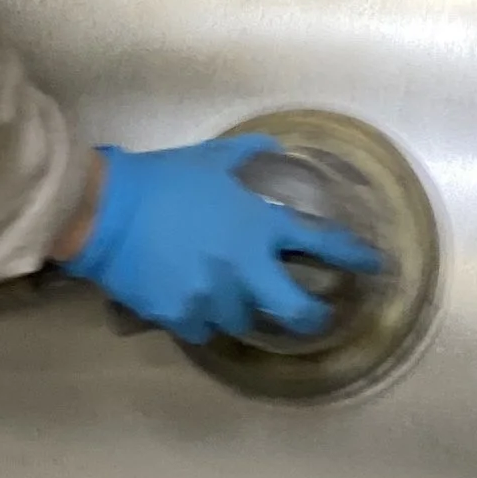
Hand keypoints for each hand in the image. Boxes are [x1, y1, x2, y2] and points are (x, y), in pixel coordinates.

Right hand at [56, 136, 381, 346]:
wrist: (105, 213)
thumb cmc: (161, 179)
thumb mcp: (211, 158)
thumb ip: (247, 156)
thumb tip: (269, 150)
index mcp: (258, 227)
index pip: (322, 244)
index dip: (354, 256)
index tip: (372, 265)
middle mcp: (244, 270)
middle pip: (295, 311)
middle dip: (312, 318)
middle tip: (315, 316)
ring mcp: (212, 297)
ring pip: (244, 320)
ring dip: (245, 309)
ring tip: (236, 298)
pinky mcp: (180, 315)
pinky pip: (203, 327)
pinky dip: (204, 317)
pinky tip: (197, 304)